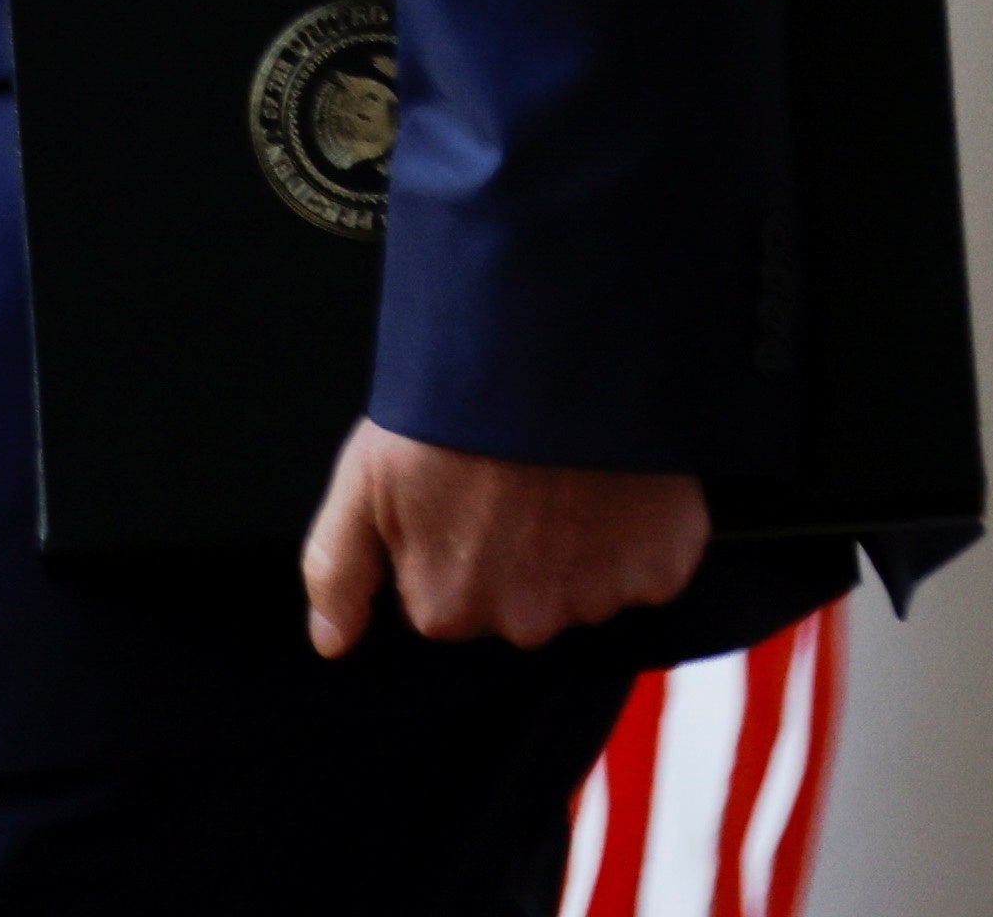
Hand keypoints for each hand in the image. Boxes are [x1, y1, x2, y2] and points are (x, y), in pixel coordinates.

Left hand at [297, 423, 708, 656]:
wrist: (547, 350)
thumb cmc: (450, 407)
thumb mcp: (363, 480)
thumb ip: (338, 572)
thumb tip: (332, 643)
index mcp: (446, 609)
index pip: (448, 601)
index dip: (454, 544)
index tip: (464, 495)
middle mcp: (522, 624)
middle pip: (519, 603)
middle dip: (517, 554)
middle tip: (516, 479)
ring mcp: (595, 600)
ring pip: (584, 588)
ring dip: (580, 544)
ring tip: (564, 471)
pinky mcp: (660, 571)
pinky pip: (649, 568)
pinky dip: (639, 534)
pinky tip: (616, 484)